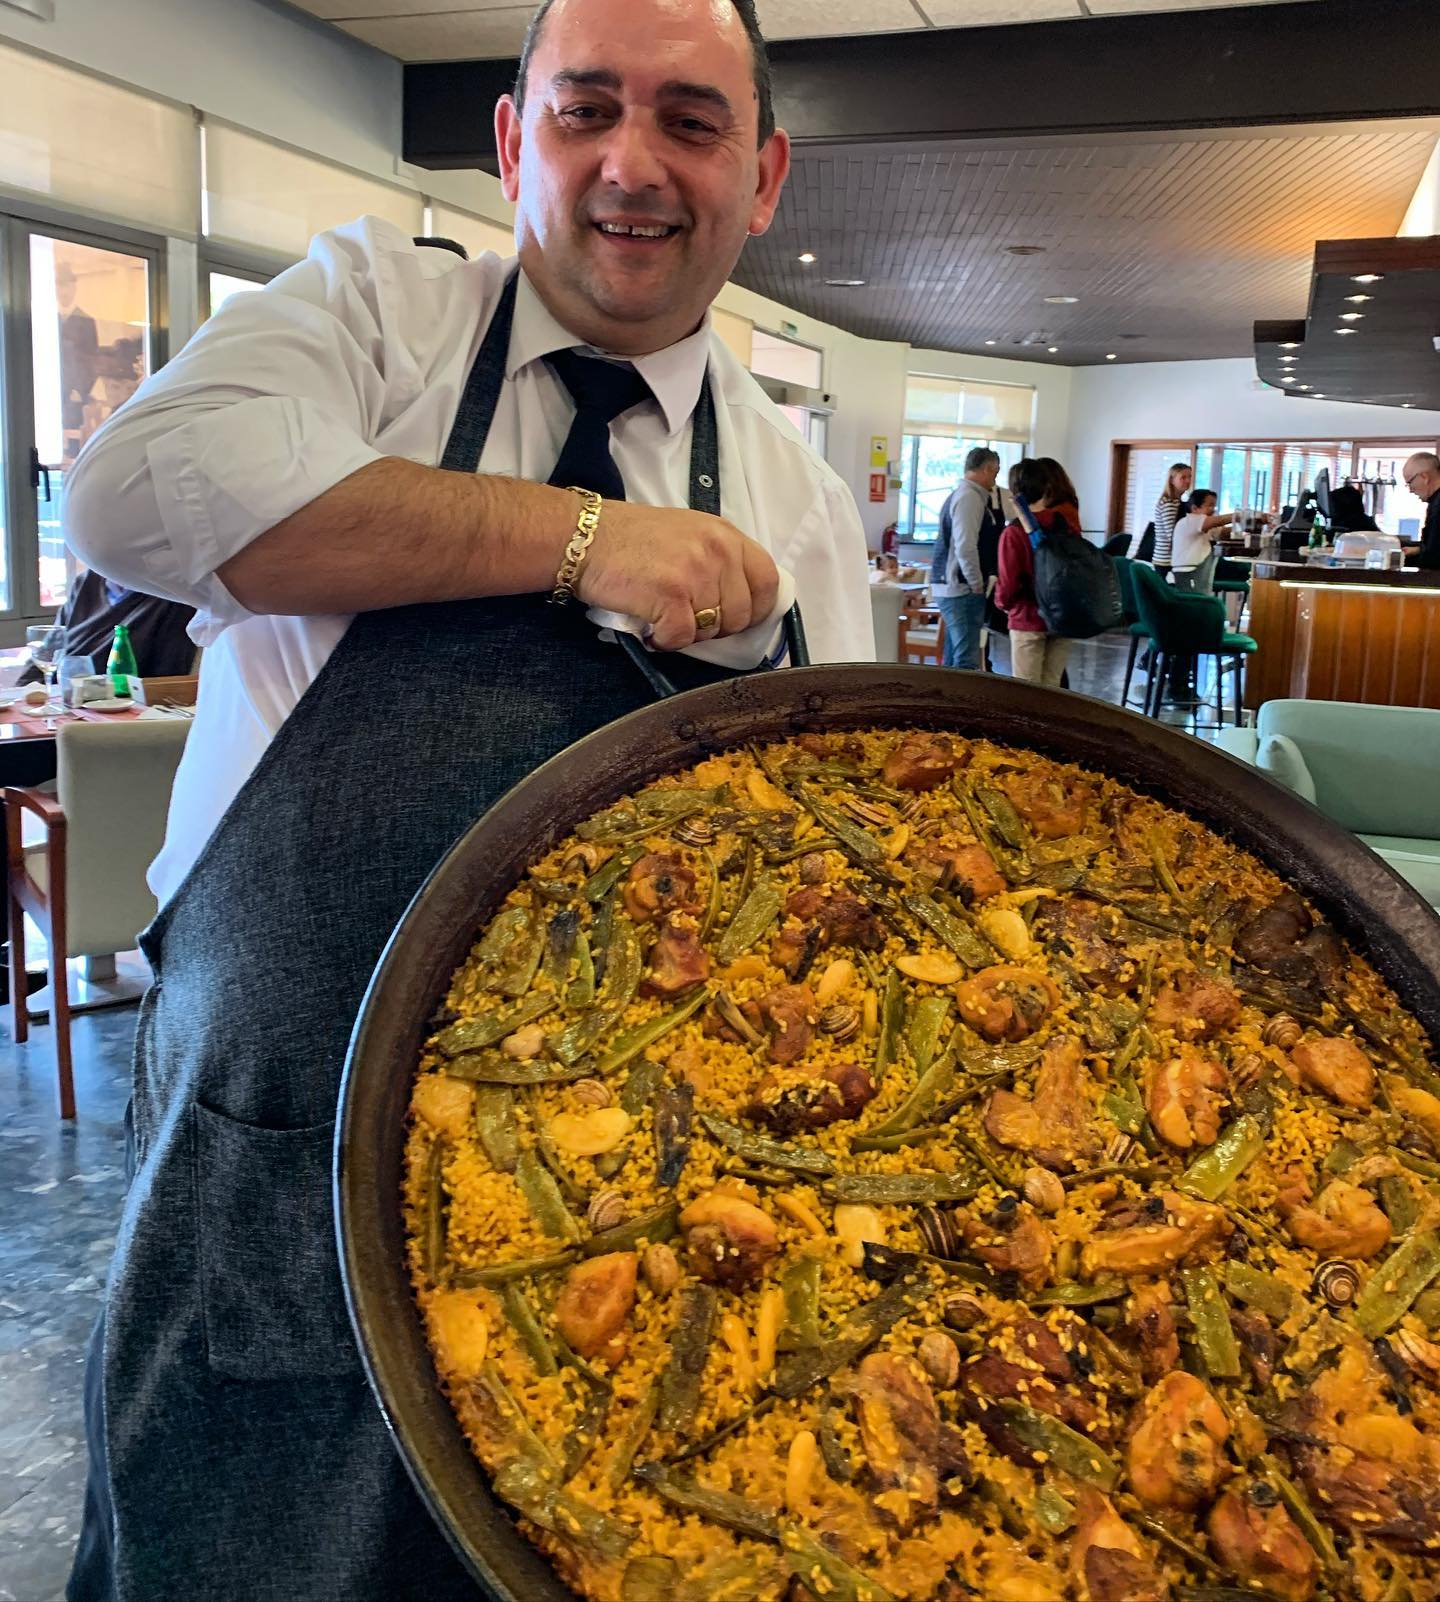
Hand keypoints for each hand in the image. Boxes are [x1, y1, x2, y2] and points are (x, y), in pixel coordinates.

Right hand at [576, 500, 780, 650]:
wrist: (581, 537)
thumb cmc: (627, 538)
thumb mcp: (687, 533)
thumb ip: (717, 560)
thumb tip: (738, 601)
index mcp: (725, 534)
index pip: (768, 581)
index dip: (755, 608)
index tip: (734, 617)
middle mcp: (717, 550)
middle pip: (741, 614)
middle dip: (716, 627)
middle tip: (687, 619)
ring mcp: (696, 572)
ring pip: (713, 629)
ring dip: (688, 633)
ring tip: (663, 618)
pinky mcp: (672, 596)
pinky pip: (683, 638)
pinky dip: (665, 641)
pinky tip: (650, 628)